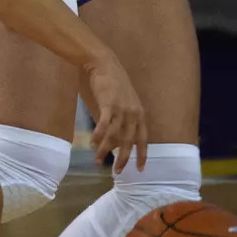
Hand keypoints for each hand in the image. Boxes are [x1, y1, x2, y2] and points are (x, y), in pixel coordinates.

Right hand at [84, 54, 147, 172]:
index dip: (142, 155)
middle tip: (117, 172)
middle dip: (123, 158)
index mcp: (140, 114)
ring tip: (98, 160)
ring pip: (114, 136)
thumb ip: (124, 119)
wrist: (105, 65)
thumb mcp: (125, 103)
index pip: (143, 139)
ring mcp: (122, 109)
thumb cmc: (114, 84)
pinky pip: (104, 124)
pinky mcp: (109, 104)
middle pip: (129, 141)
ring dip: (105, 149)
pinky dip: (98, 135)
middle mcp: (133, 113)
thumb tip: (117, 138)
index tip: (140, 169)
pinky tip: (92, 143)